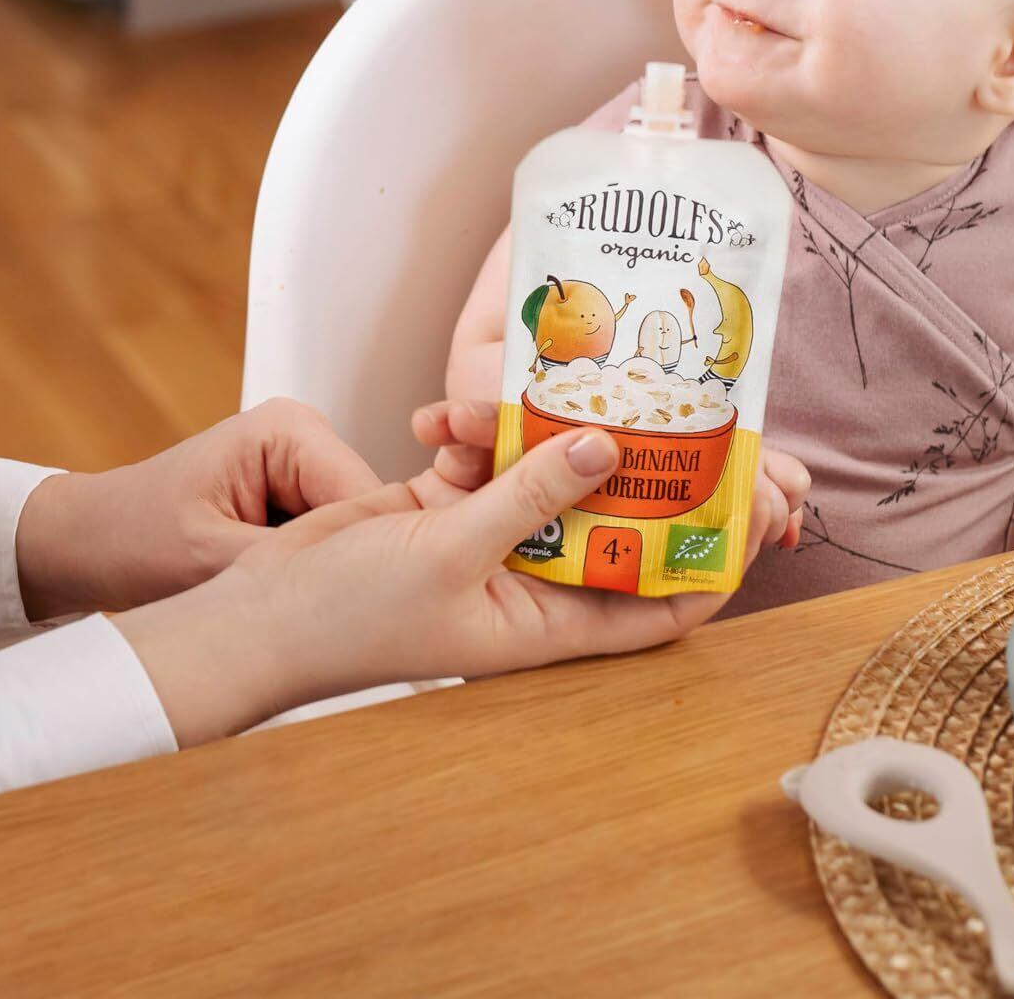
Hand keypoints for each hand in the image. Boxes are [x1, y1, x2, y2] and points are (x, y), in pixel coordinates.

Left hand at [15, 400, 381, 619]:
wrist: (85, 546)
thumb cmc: (130, 539)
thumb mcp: (215, 559)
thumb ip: (298, 565)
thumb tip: (368, 586)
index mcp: (290, 430)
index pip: (372, 499)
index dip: (371, 561)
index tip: (353, 611)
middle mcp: (305, 439)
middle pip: (371, 518)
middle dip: (347, 570)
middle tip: (304, 615)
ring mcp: (301, 470)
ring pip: (355, 539)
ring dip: (328, 578)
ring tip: (281, 607)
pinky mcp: (294, 502)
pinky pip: (330, 547)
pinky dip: (311, 579)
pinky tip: (280, 602)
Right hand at [111, 427, 798, 745]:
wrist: (259, 612)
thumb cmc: (351, 617)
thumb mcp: (450, 554)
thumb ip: (529, 495)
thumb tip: (607, 445)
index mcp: (548, 626)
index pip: (660, 604)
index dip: (712, 561)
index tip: (754, 504)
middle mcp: (531, 586)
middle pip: (615, 529)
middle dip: (647, 476)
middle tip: (691, 412)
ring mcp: (490, 542)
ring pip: (552, 479)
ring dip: (552, 435)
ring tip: (568, 387)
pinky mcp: (445, 506)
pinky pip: (490, 459)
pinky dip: (480, 431)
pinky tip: (454, 414)